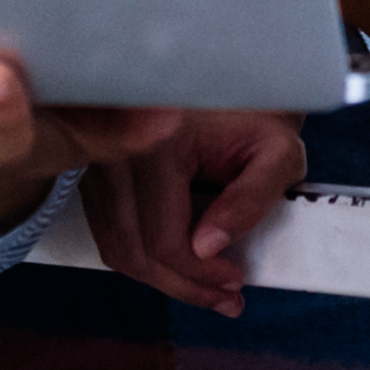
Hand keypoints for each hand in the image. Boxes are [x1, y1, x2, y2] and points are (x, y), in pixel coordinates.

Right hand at [83, 110, 307, 316]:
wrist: (232, 71)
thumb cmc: (257, 110)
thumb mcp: (276, 150)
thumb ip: (251, 199)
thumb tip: (207, 247)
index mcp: (157, 139)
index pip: (162, 239)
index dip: (199, 275)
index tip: (236, 283)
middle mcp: (115, 147)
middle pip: (131, 249)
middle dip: (179, 285)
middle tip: (223, 298)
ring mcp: (97, 156)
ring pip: (114, 244)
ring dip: (158, 275)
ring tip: (207, 287)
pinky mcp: (93, 165)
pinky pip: (108, 227)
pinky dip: (141, 251)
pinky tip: (179, 259)